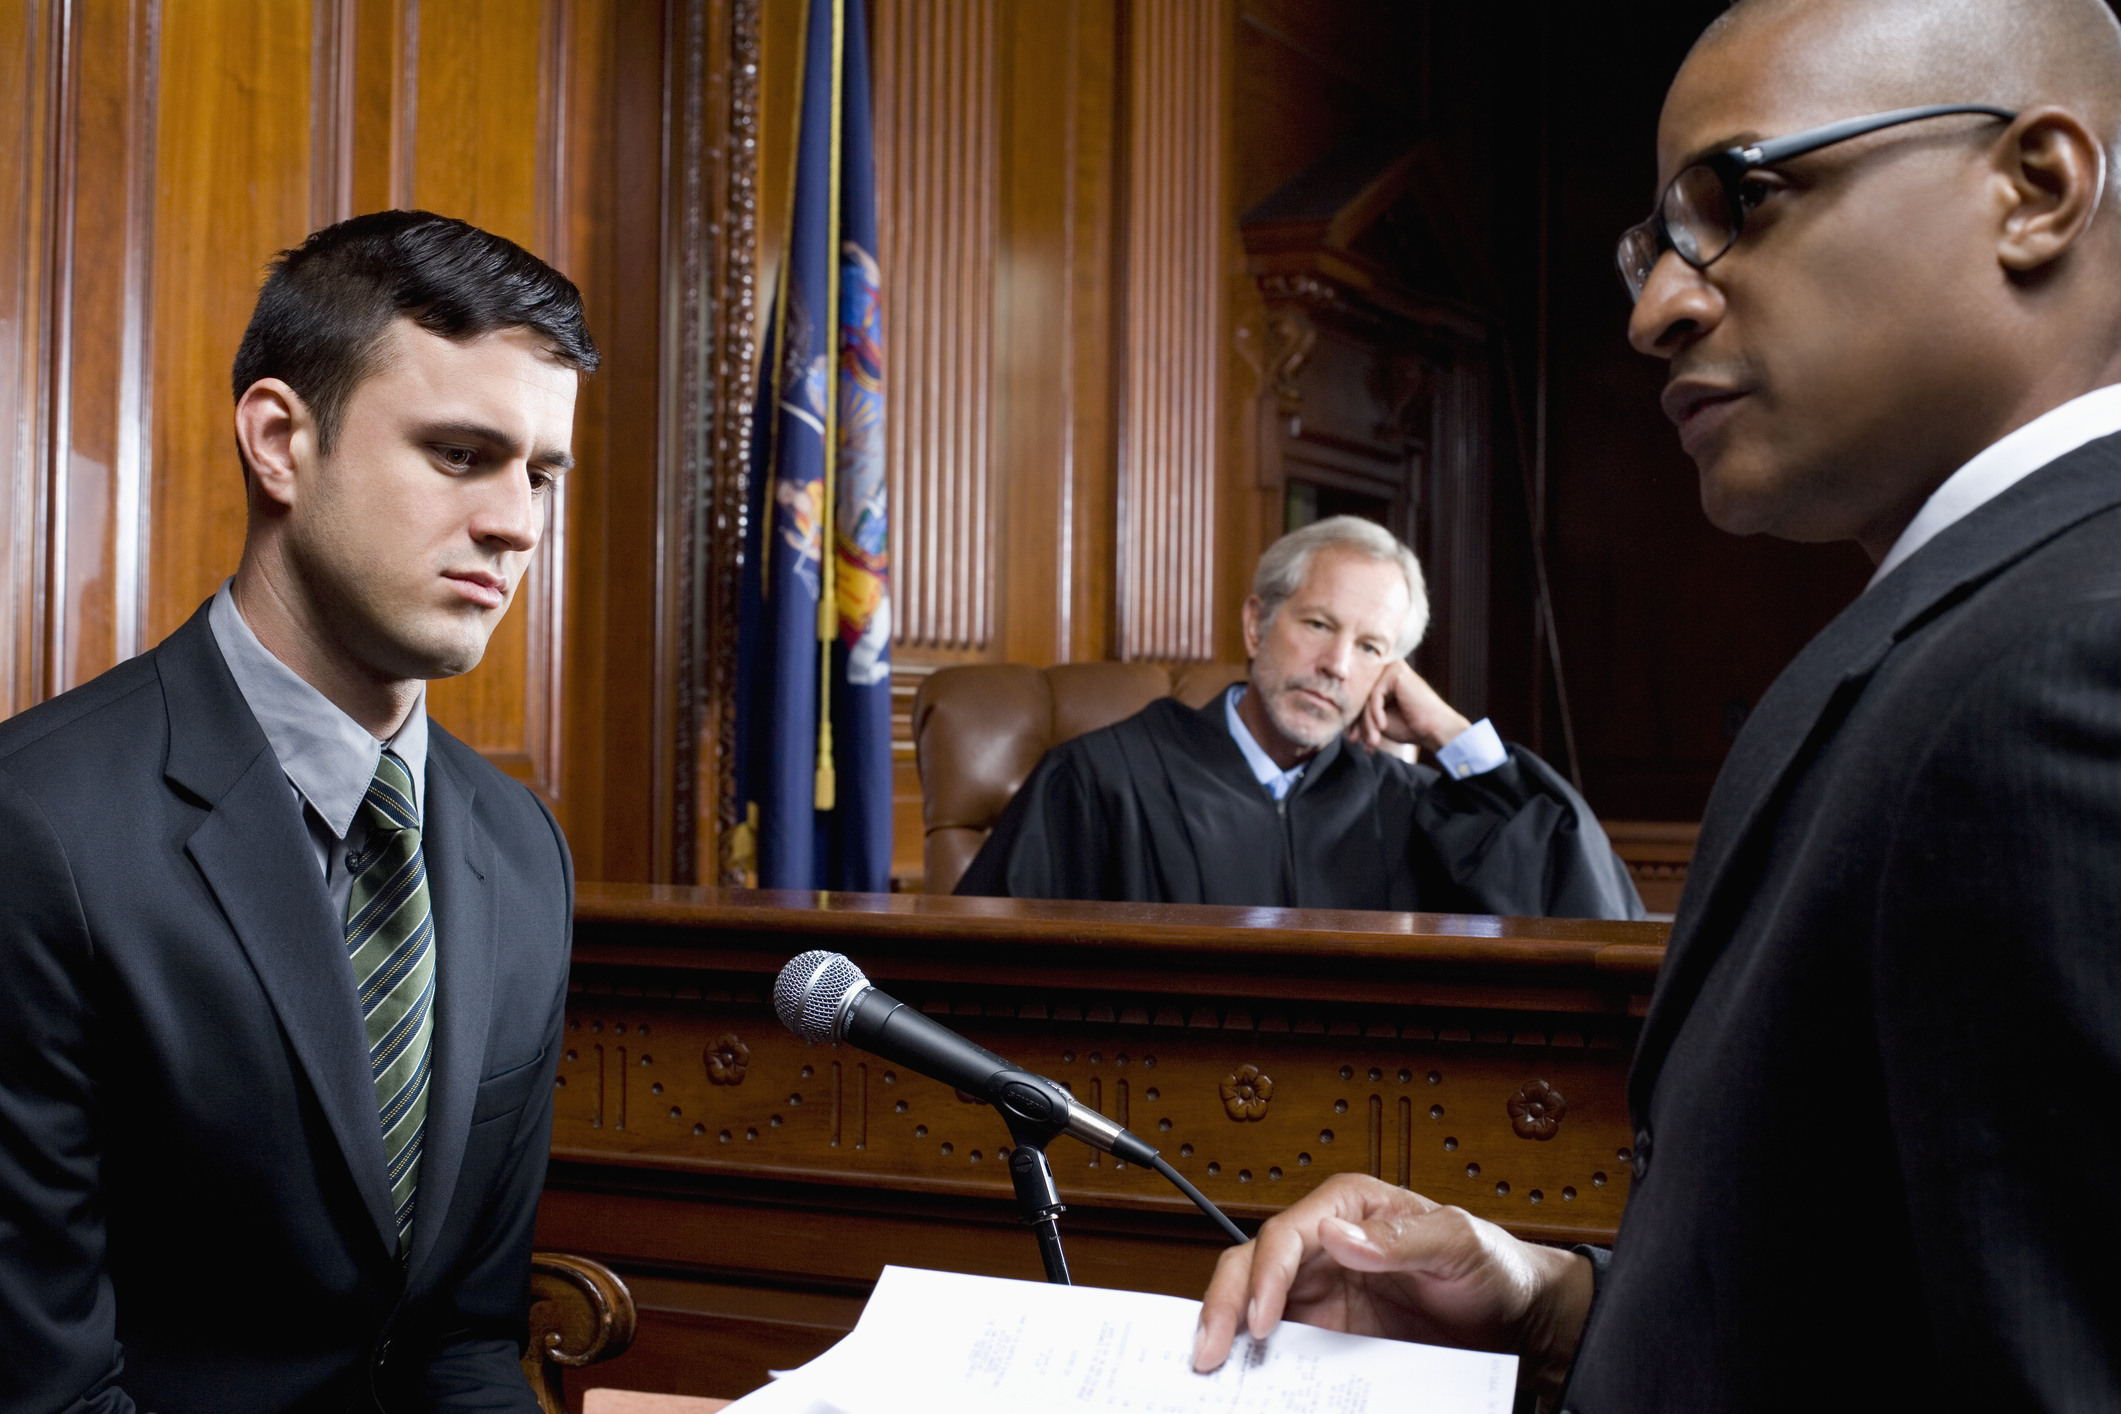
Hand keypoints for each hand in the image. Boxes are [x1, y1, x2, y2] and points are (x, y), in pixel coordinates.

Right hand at [1191, 1174, 1593, 1401]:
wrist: (1518, 1323)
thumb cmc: (1492, 1267)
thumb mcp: (1459, 1243)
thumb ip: (1400, 1239)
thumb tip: (1333, 1234)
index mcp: (1348, 1207)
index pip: (1286, 1234)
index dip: (1265, 1275)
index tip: (1261, 1321)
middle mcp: (1324, 1246)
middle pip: (1251, 1265)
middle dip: (1223, 1304)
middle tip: (1208, 1352)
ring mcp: (1322, 1292)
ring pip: (1252, 1305)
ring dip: (1227, 1333)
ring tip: (1211, 1373)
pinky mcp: (1329, 1333)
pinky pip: (1283, 1346)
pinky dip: (1258, 1363)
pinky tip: (1247, 1384)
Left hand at [1350, 661, 1470, 755]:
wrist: (1435, 730)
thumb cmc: (1412, 726)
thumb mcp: (1379, 721)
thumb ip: (1363, 715)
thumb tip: (1339, 719)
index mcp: (1385, 680)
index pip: (1361, 699)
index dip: (1355, 721)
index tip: (1353, 740)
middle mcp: (1388, 670)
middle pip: (1362, 698)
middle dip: (1359, 723)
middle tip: (1356, 742)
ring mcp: (1392, 668)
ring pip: (1367, 698)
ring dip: (1367, 723)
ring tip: (1374, 740)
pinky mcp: (1396, 672)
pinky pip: (1375, 695)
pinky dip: (1376, 713)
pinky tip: (1383, 726)